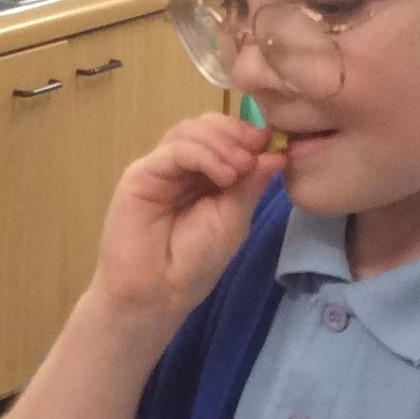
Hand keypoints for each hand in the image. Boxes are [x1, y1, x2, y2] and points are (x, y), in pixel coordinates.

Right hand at [90, 115, 284, 333]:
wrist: (156, 293)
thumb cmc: (196, 263)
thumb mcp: (234, 221)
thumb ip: (251, 186)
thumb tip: (278, 153)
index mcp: (207, 175)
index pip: (227, 137)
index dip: (249, 134)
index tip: (275, 144)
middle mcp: (183, 166)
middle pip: (208, 125)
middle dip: (237, 133)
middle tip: (257, 151)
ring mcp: (162, 168)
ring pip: (190, 130)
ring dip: (222, 142)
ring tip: (241, 168)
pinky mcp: (141, 174)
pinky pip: (174, 151)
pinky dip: (202, 154)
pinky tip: (223, 174)